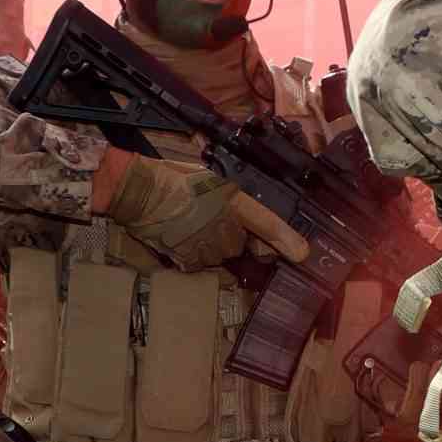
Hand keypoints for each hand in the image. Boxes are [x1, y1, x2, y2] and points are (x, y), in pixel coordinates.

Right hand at [101, 153, 309, 270]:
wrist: (138, 192)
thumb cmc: (171, 179)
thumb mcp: (207, 178)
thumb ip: (228, 198)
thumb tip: (238, 214)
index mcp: (233, 203)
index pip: (268, 225)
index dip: (287, 241)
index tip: (302, 254)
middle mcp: (226, 229)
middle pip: (240, 243)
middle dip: (231, 236)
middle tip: (207, 219)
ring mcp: (208, 248)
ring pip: (220, 254)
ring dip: (210, 245)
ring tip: (188, 224)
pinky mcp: (190, 261)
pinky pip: (199, 262)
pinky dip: (191, 253)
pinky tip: (179, 235)